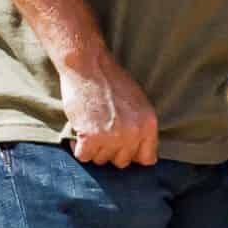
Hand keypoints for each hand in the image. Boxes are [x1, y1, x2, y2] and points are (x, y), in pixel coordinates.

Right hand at [58, 51, 159, 166]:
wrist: (89, 66)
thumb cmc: (111, 81)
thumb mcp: (138, 103)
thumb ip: (140, 127)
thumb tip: (139, 155)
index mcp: (149, 124)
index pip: (148, 159)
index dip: (133, 155)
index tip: (122, 149)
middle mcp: (134, 133)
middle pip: (122, 162)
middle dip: (111, 151)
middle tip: (101, 132)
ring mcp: (113, 136)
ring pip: (101, 160)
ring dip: (94, 148)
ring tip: (91, 126)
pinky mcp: (91, 137)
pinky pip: (84, 157)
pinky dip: (78, 148)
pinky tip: (79, 132)